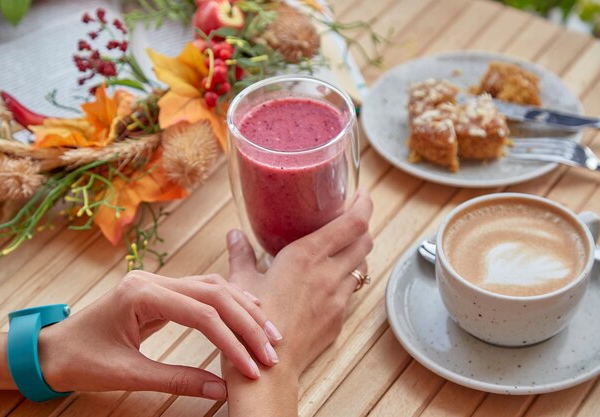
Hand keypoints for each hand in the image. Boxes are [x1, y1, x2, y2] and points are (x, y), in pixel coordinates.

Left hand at [37, 272, 282, 399]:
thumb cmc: (81, 361)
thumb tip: (221, 390)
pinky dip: (229, 305)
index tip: (253, 366)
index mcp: (140, 294)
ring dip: (243, 310)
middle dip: (247, 323)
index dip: (232, 341)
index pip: (201, 313)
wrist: (51, 349)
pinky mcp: (161, 291)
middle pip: (214, 294)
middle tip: (272, 349)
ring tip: (269, 333)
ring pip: (213, 288)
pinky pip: (203, 292)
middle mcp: (152, 280)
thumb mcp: (128, 375)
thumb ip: (177, 380)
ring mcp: (157, 282)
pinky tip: (248, 315)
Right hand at [225, 190, 373, 377]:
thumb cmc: (249, 324)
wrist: (267, 369)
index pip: (353, 222)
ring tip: (340, 249)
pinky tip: (329, 281)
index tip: (362, 195)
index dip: (364, 205)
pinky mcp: (338, 318)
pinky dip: (347, 279)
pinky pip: (351, 290)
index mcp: (306, 256)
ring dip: (356, 253)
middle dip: (362, 225)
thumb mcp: (240, 282)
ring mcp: (337, 298)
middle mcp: (329, 273)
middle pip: (364, 240)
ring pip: (362, 265)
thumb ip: (241, 254)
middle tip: (351, 218)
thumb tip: (235, 235)